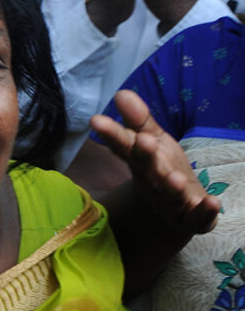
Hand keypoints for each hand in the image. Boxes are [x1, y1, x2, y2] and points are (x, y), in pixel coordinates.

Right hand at [91, 89, 218, 235]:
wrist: (174, 211)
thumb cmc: (160, 169)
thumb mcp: (152, 141)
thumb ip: (139, 121)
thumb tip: (121, 93)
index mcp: (140, 161)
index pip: (124, 145)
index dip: (112, 134)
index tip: (97, 120)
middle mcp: (152, 181)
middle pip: (146, 169)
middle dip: (145, 156)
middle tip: (143, 141)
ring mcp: (172, 202)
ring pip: (170, 195)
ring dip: (172, 188)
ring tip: (176, 179)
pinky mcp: (192, 218)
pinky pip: (198, 216)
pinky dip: (205, 211)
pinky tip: (213, 201)